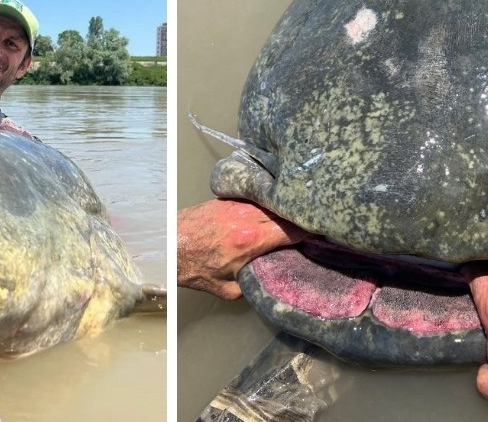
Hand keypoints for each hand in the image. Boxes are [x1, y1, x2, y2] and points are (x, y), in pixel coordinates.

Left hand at [178, 198, 311, 299]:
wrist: (169, 245)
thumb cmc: (195, 268)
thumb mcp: (228, 289)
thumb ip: (253, 282)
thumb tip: (268, 279)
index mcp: (249, 240)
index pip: (290, 230)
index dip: (307, 232)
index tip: (318, 235)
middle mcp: (246, 218)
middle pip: (283, 212)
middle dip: (299, 218)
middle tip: (312, 224)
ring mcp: (237, 205)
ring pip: (270, 202)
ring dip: (284, 209)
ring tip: (296, 215)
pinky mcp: (228, 199)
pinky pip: (256, 198)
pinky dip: (268, 203)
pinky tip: (274, 208)